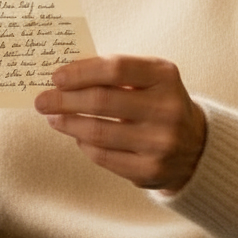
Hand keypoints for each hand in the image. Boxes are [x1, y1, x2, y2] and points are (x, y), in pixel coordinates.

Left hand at [34, 55, 205, 192]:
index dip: (81, 71)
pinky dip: (84, 144)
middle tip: (41, 100)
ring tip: (52, 117)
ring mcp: (161, 142)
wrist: (195, 145)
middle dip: (64, 100)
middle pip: (102, 101)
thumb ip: (111, 73)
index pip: (116, 68)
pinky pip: (103, 156)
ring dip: (67, 123)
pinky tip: (77, 136)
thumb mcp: (147, 78)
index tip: (56, 77)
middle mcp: (168, 108)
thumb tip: (61, 78)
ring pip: (98, 132)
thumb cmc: (155, 101)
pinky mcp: (151, 170)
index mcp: (165, 76)